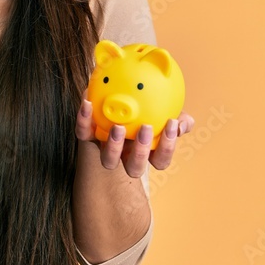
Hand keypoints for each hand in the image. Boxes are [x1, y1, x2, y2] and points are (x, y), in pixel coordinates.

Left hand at [75, 99, 194, 177]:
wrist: (119, 96)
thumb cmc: (148, 110)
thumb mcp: (167, 112)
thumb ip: (179, 118)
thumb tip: (181, 124)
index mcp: (148, 152)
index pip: (161, 160)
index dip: (167, 148)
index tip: (171, 125)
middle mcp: (127, 156)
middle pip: (135, 168)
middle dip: (141, 152)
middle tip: (146, 129)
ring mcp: (106, 148)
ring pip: (108, 161)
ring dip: (114, 146)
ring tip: (119, 127)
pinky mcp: (87, 136)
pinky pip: (83, 132)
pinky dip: (84, 119)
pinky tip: (88, 102)